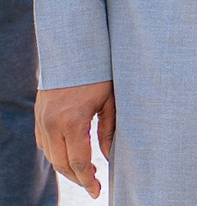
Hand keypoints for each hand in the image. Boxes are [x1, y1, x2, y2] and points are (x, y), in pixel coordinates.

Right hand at [35, 80, 112, 198]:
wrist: (72, 52)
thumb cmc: (98, 74)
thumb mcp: (110, 101)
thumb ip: (109, 131)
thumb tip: (111, 158)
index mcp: (73, 121)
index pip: (79, 162)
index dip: (89, 180)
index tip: (98, 191)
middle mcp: (52, 124)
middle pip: (62, 164)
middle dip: (79, 178)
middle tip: (95, 185)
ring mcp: (42, 121)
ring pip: (51, 156)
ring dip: (67, 168)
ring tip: (88, 172)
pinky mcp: (38, 117)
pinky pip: (45, 144)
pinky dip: (57, 155)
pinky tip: (72, 156)